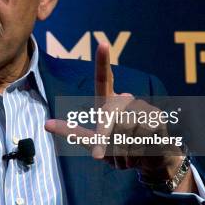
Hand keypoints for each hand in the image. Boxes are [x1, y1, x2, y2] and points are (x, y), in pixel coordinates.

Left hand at [45, 43, 191, 189]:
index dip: (103, 62)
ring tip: (130, 150)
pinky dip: (137, 147)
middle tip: (109, 153)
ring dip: (124, 147)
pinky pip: (142, 132)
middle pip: (110, 115)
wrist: (152, 162)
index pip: (104, 80)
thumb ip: (74, 135)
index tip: (102, 43)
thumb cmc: (122, 150)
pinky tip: (144, 149)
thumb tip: (47, 124)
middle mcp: (127, 101)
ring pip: (125, 126)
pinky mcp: (157, 118)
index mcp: (109, 103)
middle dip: (106, 137)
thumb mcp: (94, 145)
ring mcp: (143, 108)